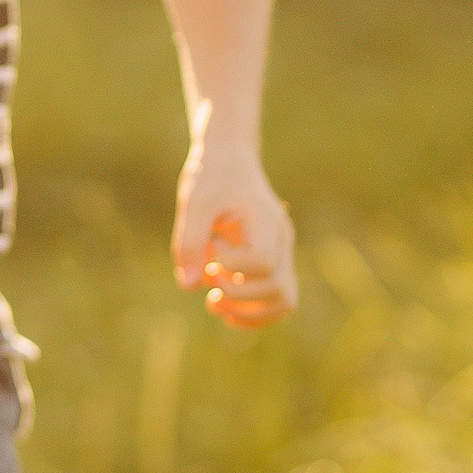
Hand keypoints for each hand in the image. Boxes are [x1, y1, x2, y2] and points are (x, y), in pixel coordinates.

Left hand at [173, 149, 297, 326]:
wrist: (229, 160)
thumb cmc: (211, 176)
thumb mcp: (193, 201)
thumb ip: (189, 241)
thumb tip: (189, 287)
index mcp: (267, 220)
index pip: (262, 261)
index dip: (231, 264)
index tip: (212, 244)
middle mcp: (281, 239)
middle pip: (278, 288)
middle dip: (238, 295)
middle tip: (209, 278)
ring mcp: (281, 253)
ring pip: (284, 300)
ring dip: (248, 312)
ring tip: (214, 302)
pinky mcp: (272, 263)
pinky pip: (277, 299)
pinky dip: (254, 313)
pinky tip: (224, 310)